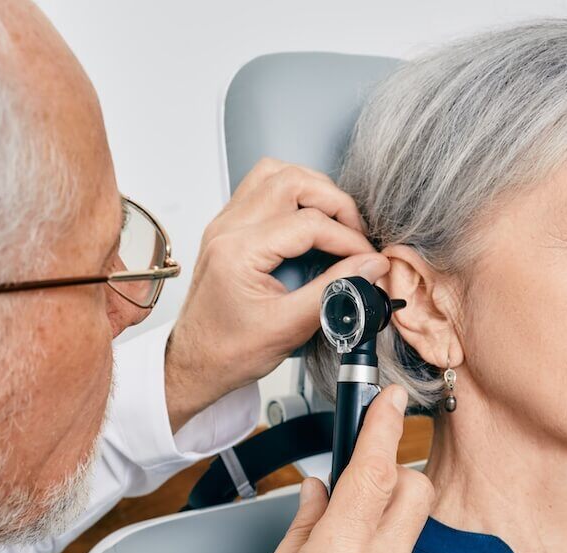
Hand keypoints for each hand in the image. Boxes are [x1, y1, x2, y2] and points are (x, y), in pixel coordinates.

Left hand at [164, 158, 389, 431]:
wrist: (195, 363)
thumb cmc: (228, 351)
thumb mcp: (290, 327)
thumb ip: (335, 291)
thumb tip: (371, 267)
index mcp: (238, 251)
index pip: (308, 223)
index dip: (347, 238)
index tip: (368, 259)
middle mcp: (227, 229)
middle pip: (291, 181)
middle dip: (334, 202)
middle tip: (355, 234)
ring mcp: (224, 225)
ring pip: (274, 174)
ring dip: (311, 190)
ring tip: (335, 222)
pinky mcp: (227, 229)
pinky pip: (261, 190)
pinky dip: (292, 197)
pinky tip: (309, 224)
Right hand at [238, 385, 433, 552]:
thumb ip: (300, 530)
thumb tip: (316, 494)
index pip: (373, 471)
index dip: (382, 425)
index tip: (387, 397)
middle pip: (413, 489)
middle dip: (394, 467)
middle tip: (364, 469)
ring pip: (410, 526)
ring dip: (384, 513)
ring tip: (341, 537)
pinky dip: (382, 551)